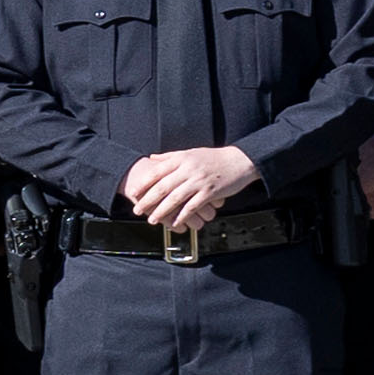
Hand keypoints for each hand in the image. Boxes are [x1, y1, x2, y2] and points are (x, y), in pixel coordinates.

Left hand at [120, 145, 264, 230]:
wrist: (240, 161)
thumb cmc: (214, 157)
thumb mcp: (191, 152)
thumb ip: (171, 156)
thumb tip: (152, 157)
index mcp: (183, 159)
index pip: (158, 171)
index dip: (144, 183)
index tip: (133, 192)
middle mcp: (189, 169)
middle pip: (163, 187)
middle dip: (148, 200)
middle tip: (137, 209)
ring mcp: (200, 181)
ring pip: (176, 198)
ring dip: (162, 211)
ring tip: (152, 219)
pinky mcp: (210, 192)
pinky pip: (193, 206)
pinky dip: (182, 215)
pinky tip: (175, 222)